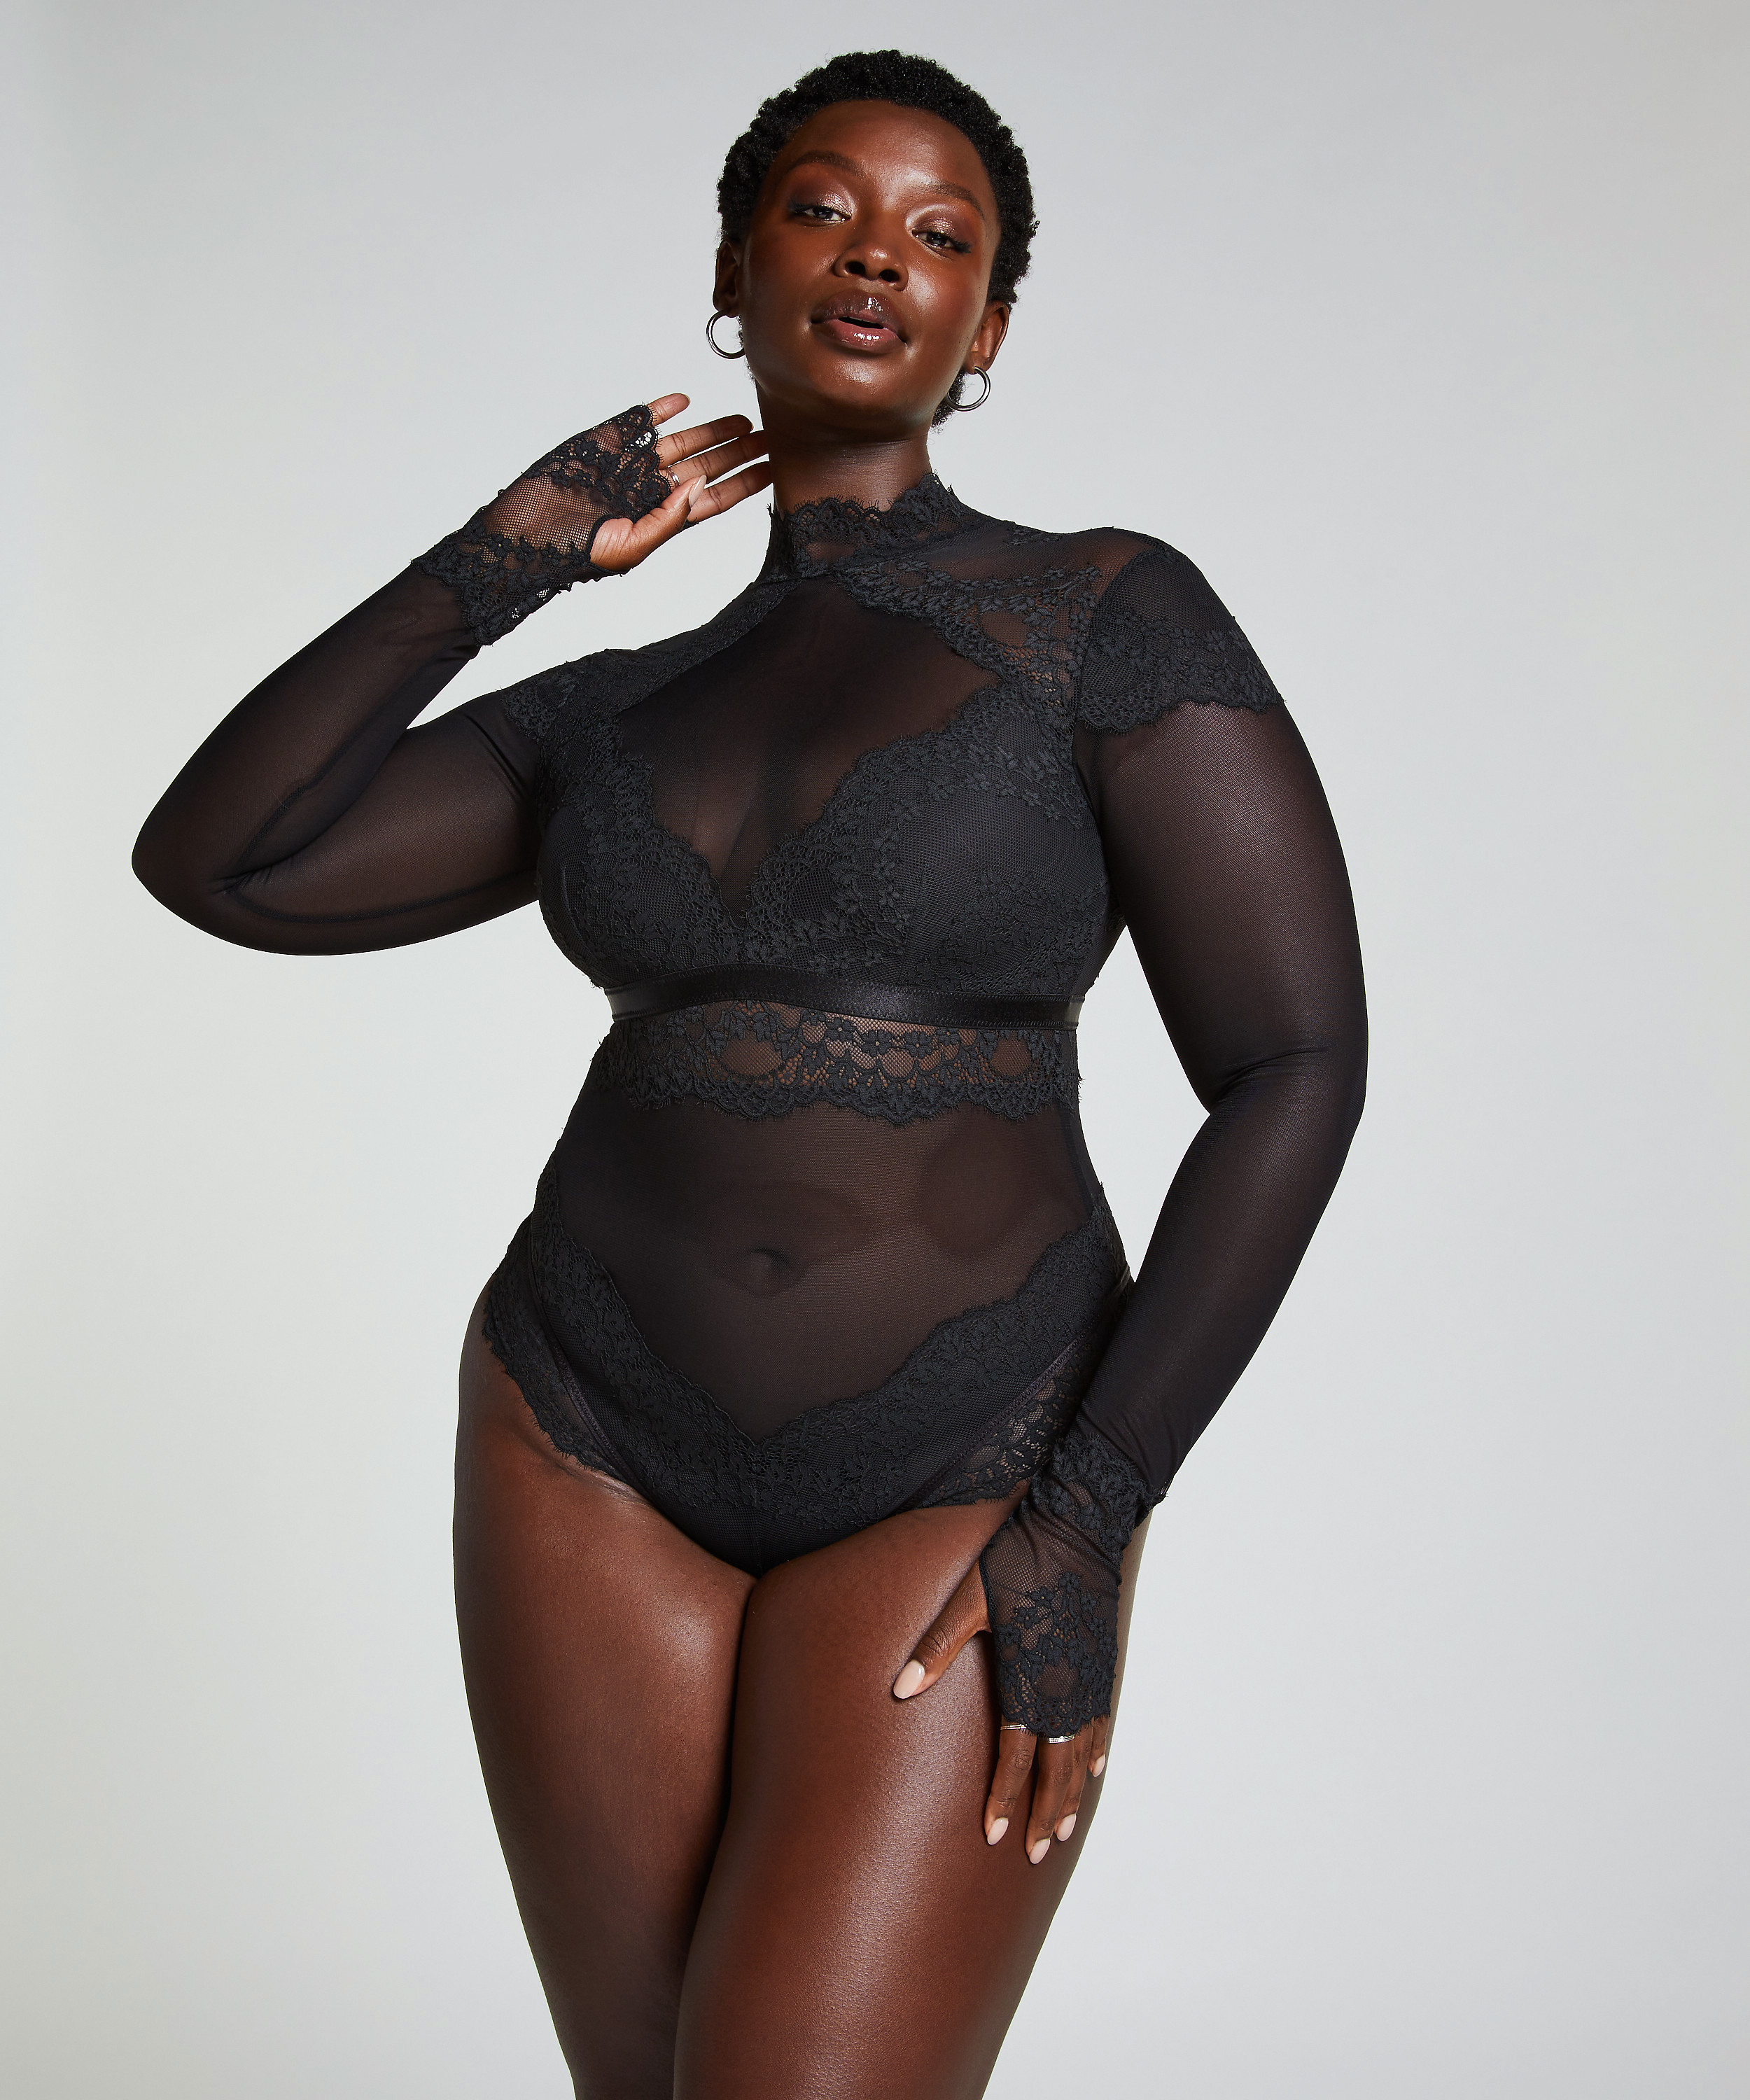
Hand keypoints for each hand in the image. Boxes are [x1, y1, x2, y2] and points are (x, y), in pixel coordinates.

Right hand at [582, 393, 769, 571]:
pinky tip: (684, 401)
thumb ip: (669, 520)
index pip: (712, 500)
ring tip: (742, 421)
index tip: (771, 470)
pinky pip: (637, 424)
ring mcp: (628, 465)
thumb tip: (699, 486)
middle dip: (736, 454)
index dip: (742, 484)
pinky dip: (659, 411)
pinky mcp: (604, 442)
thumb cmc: (576, 552)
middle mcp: (650, 490)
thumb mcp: (632, 548)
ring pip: (679, 444)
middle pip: (703, 468)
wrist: (525, 535)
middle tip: (769, 438)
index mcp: (661, 519)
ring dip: (710, 432)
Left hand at [891, 1561, 1112, 1864]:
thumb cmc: (1017, 1558)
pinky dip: (1097, 1751)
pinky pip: (1103, 1721)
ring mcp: (1088, 1678)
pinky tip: (1094, 1769)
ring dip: (1074, 1794)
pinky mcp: (1103, 1661)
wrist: (1078, 1525)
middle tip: (1037, 1853)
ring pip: (1083, 1752)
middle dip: (1046, 1815)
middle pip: (1057, 1769)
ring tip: (1064, 1829)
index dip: (1005, 1798)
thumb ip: (937, 1647)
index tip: (993, 1834)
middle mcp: (1064, 1688)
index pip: (1016, 1756)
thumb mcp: (969, 1598)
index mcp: (1029, 1678)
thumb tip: (899, 1689)